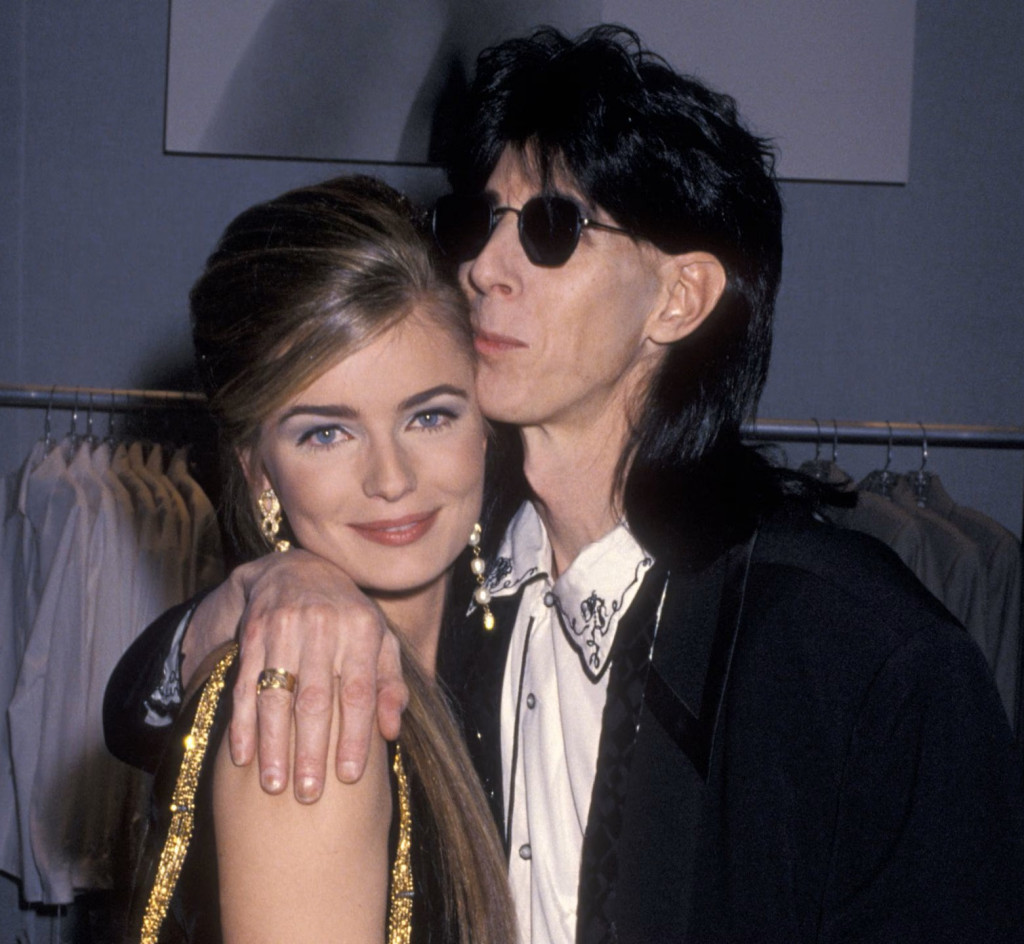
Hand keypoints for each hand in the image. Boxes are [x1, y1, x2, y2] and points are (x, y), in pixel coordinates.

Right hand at [183, 549, 407, 801]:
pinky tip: (242, 757)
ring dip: (273, 744)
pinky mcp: (252, 635)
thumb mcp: (379, 641)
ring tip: (274, 785)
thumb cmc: (348, 618)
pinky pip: (245, 685)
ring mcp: (283, 629)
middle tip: (308, 794)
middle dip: (311, 750)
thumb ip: (391, 684)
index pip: (360, 691)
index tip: (350, 777)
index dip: (355, 736)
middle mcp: (323, 626)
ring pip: (276, 695)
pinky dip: (242, 723)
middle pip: (315, 699)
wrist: (296, 571)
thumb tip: (391, 731)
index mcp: (361, 629)